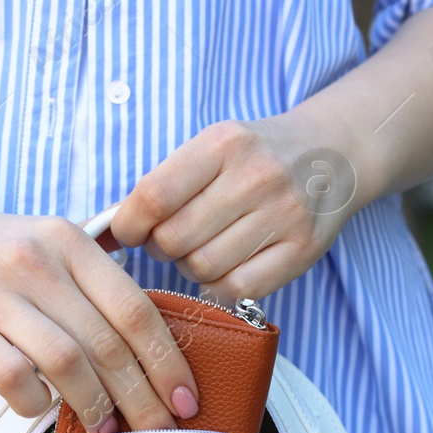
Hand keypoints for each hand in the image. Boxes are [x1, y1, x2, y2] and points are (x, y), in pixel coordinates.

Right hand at [0, 203, 198, 432]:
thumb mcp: (41, 244)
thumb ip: (89, 284)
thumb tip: (147, 349)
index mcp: (68, 242)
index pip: (136, 310)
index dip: (169, 361)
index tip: (186, 398)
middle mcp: (36, 262)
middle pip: (109, 343)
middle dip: (143, 396)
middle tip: (158, 429)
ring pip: (67, 361)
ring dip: (94, 404)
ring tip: (105, 425)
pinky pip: (12, 375)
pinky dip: (35, 400)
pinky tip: (40, 405)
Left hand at [109, 115, 358, 304]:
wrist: (332, 153)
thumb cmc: (254, 156)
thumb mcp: (211, 149)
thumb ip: (162, 185)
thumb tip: (100, 234)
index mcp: (223, 143)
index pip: (153, 196)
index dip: (127, 226)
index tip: (127, 232)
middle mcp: (256, 175)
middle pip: (174, 240)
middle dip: (161, 247)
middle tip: (172, 239)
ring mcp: (284, 214)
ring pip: (203, 268)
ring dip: (191, 266)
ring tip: (204, 248)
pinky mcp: (303, 249)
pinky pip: (238, 288)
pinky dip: (221, 287)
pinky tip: (227, 267)